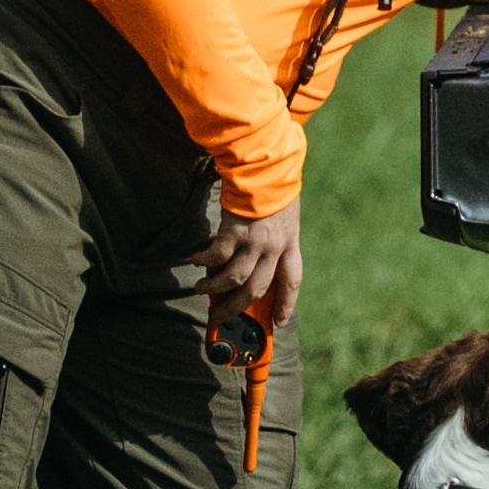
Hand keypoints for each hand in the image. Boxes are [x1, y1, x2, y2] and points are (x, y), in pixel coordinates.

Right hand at [202, 196, 304, 346]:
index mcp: (289, 244)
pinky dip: (205, 262)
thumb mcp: (285, 216)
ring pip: (234, 279)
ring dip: (215, 288)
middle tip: (221, 315)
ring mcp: (254, 241)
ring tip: (202, 288)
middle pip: (257, 290)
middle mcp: (274, 248)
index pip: (291, 281)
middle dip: (236, 307)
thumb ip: (277, 238)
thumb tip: (261, 258)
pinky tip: (197, 260)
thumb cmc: (274, 187)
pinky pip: (217, 256)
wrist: (264, 166)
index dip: (286, 304)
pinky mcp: (234, 231)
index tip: (279, 322)